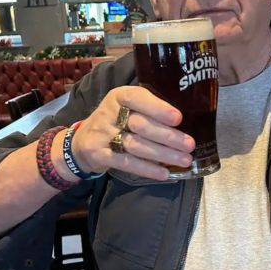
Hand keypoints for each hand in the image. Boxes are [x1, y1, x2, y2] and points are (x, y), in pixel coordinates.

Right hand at [69, 86, 194, 180]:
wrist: (81, 142)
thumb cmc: (115, 120)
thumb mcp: (126, 106)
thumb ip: (149, 108)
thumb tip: (185, 119)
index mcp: (119, 96)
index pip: (137, 98)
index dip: (158, 108)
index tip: (178, 118)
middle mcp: (109, 113)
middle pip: (141, 125)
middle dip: (168, 136)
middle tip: (189, 144)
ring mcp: (102, 135)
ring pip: (136, 145)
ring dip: (163, 154)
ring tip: (184, 160)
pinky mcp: (99, 155)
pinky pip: (127, 163)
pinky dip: (148, 169)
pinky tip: (165, 173)